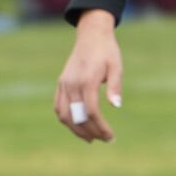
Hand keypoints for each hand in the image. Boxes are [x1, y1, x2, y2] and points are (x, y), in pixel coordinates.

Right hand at [54, 9, 121, 143]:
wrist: (91, 36)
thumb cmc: (107, 51)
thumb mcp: (116, 66)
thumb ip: (115, 86)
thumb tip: (116, 106)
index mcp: (87, 80)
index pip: (91, 111)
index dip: (100, 127)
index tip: (110, 136)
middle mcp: (72, 84)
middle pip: (77, 116)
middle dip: (90, 132)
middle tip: (104, 139)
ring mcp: (64, 84)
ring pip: (64, 115)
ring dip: (76, 130)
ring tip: (90, 138)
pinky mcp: (61, 84)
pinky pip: (58, 107)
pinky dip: (66, 120)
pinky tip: (78, 127)